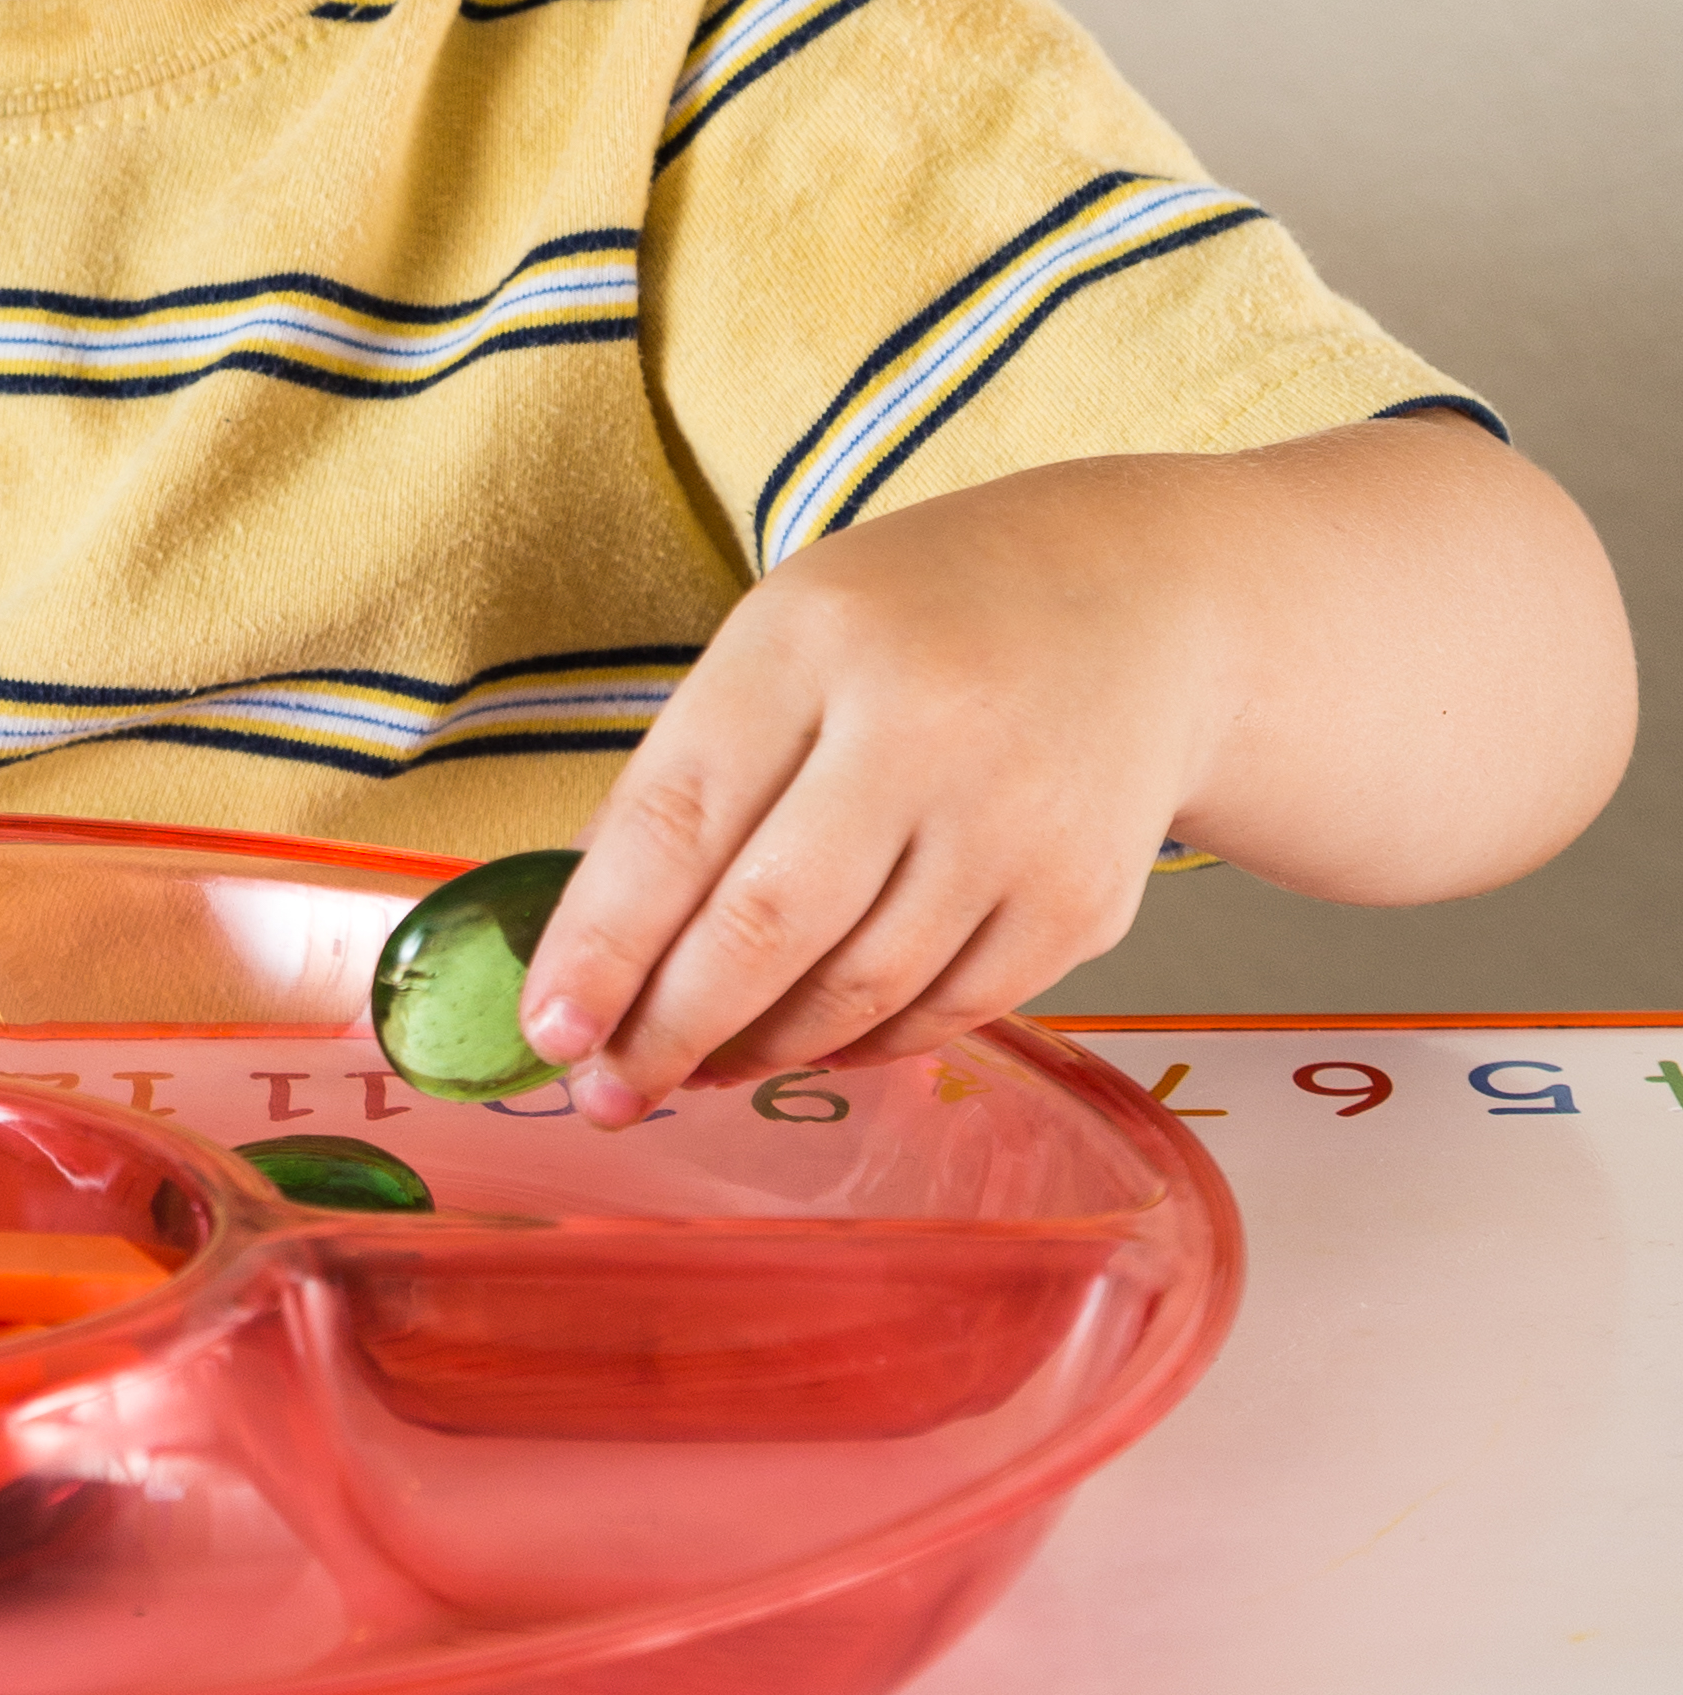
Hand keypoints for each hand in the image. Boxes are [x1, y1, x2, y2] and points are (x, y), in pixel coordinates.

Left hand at [512, 418, 1632, 1121]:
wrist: (1147, 604)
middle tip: (602, 1090)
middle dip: (666, 1029)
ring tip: (691, 1067)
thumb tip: (589, 941)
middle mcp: (924, 728)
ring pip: (854, 992)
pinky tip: (805, 1042)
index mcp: (814, 639)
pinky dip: (859, 1044)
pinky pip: (943, 1013)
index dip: (602, 941)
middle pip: (766, 925)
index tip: (547, 1027)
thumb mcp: (787, 637)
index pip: (679, 817)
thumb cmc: (923, 620)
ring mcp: (1016, 822)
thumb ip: (694, 772)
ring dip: (755, 1049)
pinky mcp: (1083, 902)